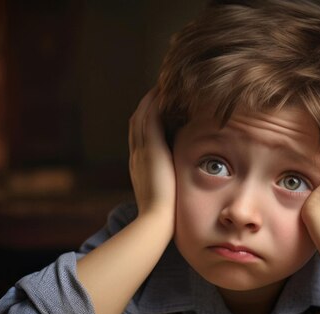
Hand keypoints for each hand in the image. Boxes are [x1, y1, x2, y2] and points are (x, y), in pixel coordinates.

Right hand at [128, 88, 175, 217]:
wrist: (155, 221)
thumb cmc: (165, 216)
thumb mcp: (166, 198)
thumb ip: (172, 187)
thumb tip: (183, 186)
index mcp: (139, 167)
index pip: (140, 138)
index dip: (146, 122)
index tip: (158, 111)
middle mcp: (136, 155)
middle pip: (136, 122)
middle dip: (146, 106)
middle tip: (160, 91)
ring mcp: (141, 151)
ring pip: (141, 116)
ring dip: (150, 100)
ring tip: (163, 86)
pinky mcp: (150, 148)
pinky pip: (149, 117)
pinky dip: (154, 103)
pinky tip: (164, 92)